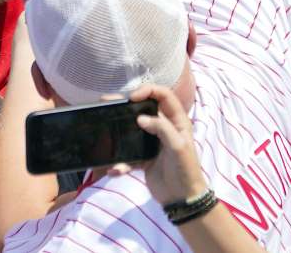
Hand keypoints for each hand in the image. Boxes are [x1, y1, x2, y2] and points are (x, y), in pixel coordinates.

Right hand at [109, 85, 206, 205]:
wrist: (182, 200)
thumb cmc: (186, 170)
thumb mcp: (178, 147)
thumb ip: (162, 128)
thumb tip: (140, 118)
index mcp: (176, 122)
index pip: (163, 96)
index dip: (148, 90)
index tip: (132, 97)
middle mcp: (163, 128)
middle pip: (143, 109)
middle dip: (125, 105)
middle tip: (107, 103)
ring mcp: (151, 142)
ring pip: (131, 130)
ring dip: (118, 131)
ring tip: (103, 129)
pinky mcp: (142, 158)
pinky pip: (128, 154)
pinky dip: (120, 162)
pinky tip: (115, 170)